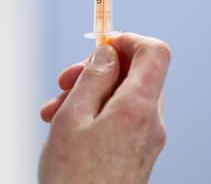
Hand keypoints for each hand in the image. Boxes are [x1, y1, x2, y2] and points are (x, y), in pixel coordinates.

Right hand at [39, 34, 171, 183]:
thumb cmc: (74, 179)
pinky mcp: (139, 154)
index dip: (128, 40)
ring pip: (124, 97)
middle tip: (63, 82)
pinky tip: (68, 129)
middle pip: (136, 74)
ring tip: (55, 112)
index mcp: (138, 108)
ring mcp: (148, 140)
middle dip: (97, 71)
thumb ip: (94, 77)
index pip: (155, 52)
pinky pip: (122, 120)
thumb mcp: (73, 117)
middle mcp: (151, 122)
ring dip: (90, 95)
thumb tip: (109, 51)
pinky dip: (97, 115)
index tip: (100, 45)